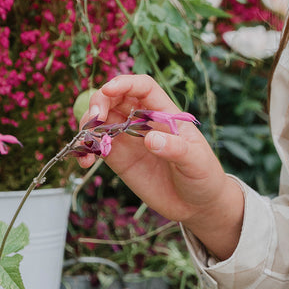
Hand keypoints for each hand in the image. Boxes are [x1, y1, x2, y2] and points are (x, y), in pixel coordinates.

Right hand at [78, 74, 243, 258]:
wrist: (196, 204)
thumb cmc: (203, 176)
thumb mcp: (196, 162)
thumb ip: (176, 150)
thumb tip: (150, 139)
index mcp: (165, 113)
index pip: (143, 87)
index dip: (125, 83)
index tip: (108, 90)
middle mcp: (144, 121)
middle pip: (115, 98)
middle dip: (99, 101)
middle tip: (94, 119)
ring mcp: (129, 139)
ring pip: (100, 120)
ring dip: (87, 125)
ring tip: (87, 144)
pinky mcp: (118, 159)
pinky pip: (96, 146)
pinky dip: (85, 149)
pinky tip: (84, 161)